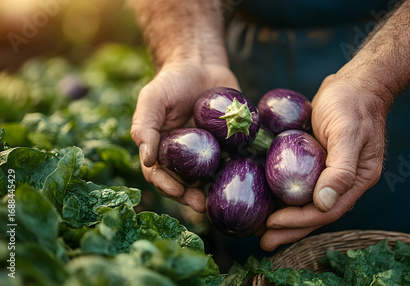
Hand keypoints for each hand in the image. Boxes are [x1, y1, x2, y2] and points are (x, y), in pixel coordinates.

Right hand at [130, 62, 238, 211]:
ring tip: (221, 199)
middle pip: (185, 182)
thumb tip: (146, 158)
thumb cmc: (171, 82)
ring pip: (209, 178)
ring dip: (213, 191)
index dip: (166, 186)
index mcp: (162, 149)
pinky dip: (236, 172)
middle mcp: (183, 155)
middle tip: (202, 205)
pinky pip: (231, 161)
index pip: (160, 174)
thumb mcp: (152, 99)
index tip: (177, 192)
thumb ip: (145, 126)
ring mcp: (207, 151)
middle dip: (191, 197)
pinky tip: (243, 180)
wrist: (202, 65)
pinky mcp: (227, 144)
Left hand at [260, 73, 391, 250]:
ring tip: (261, 230)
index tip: (272, 224)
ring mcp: (331, 172)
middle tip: (263, 242)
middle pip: (315, 213)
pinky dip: (284, 195)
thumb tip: (324, 203)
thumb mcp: (347, 132)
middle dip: (289, 230)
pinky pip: (300, 184)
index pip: (327, 211)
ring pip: (306, 202)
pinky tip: (266, 198)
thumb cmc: (352, 103)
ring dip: (285, 217)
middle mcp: (345, 181)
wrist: (355, 82)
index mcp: (358, 179)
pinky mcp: (318, 161)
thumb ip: (341, 169)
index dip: (300, 221)